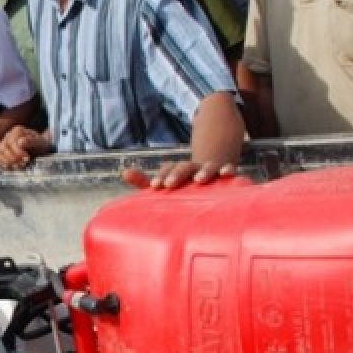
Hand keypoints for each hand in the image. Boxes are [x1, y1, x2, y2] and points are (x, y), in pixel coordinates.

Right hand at [0, 127, 51, 169]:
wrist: (40, 148)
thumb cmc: (41, 145)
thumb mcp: (41, 143)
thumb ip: (32, 142)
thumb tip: (20, 142)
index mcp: (17, 131)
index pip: (11, 142)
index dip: (18, 152)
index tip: (27, 159)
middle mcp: (8, 135)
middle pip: (2, 148)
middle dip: (12, 158)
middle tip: (23, 164)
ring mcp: (2, 143)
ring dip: (6, 162)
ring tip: (18, 166)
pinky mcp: (0, 151)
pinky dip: (1, 163)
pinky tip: (10, 167)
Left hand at [122, 160, 236, 189]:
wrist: (212, 174)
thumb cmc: (183, 185)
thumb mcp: (164, 183)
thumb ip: (143, 181)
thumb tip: (124, 172)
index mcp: (177, 171)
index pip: (168, 169)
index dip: (161, 176)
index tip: (155, 186)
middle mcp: (193, 168)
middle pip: (184, 167)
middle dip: (177, 174)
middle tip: (169, 185)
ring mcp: (210, 170)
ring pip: (207, 167)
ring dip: (204, 171)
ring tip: (199, 179)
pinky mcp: (225, 173)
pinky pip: (228, 169)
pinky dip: (228, 169)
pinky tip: (227, 173)